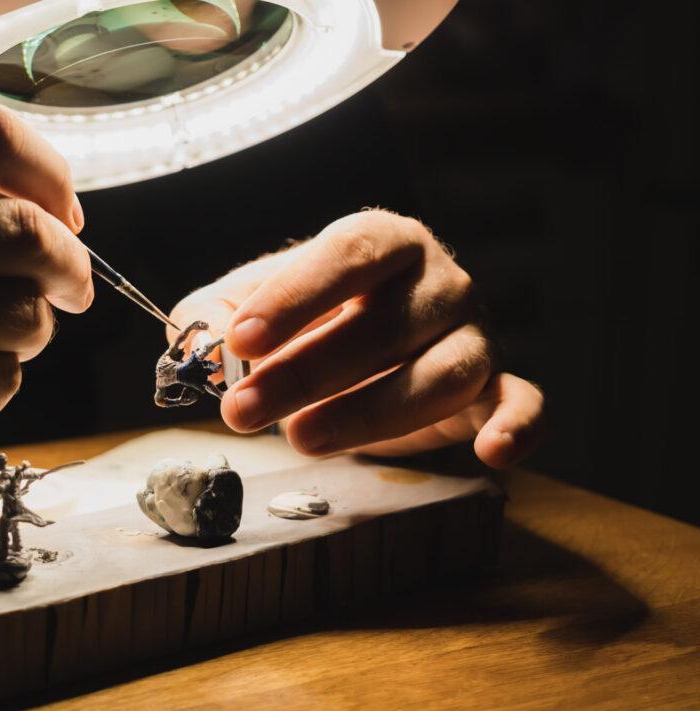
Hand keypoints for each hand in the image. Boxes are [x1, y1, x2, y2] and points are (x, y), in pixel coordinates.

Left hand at [170, 210, 543, 467]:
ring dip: (371, 412)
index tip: (241, 341)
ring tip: (300, 438)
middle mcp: (437, 281)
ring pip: (441, 373)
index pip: (348, 254)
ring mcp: (472, 333)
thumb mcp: (245, 309)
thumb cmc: (303, 322)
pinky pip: (523, 401)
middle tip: (243, 410)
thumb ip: (211, 318)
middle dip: (306, 373)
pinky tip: (492, 452)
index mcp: (382, 242)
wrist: (358, 348)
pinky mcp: (495, 385)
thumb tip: (202, 350)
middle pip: (385, 324)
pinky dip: (517, 426)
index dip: (295, 296)